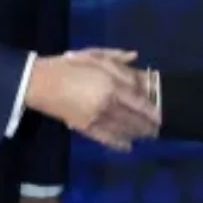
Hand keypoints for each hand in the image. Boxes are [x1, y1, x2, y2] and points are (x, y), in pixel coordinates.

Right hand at [25, 52, 159, 150]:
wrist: (40, 83)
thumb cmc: (68, 65)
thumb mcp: (94, 55)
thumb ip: (116, 58)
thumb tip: (135, 57)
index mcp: (110, 85)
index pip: (138, 101)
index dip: (151, 110)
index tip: (161, 116)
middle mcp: (107, 104)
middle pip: (133, 118)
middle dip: (147, 125)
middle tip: (157, 130)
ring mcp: (96, 118)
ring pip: (122, 129)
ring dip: (136, 134)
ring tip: (147, 137)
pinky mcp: (85, 128)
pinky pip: (106, 138)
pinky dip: (118, 143)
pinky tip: (127, 146)